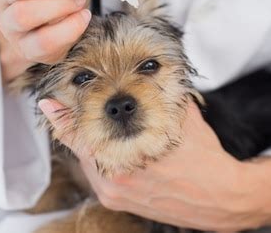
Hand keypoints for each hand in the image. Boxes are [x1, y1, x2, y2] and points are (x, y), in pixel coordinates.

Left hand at [39, 98, 270, 230]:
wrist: (221, 197)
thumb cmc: (204, 156)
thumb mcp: (182, 114)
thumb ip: (161, 90)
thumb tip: (149, 68)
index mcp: (128, 158)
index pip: (83, 135)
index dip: (64, 117)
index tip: (49, 103)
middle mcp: (116, 180)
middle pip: (81, 148)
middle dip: (75, 125)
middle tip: (64, 105)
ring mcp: (117, 194)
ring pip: (88, 161)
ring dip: (86, 140)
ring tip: (88, 120)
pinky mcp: (120, 202)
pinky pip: (98, 174)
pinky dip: (97, 155)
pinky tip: (105, 141)